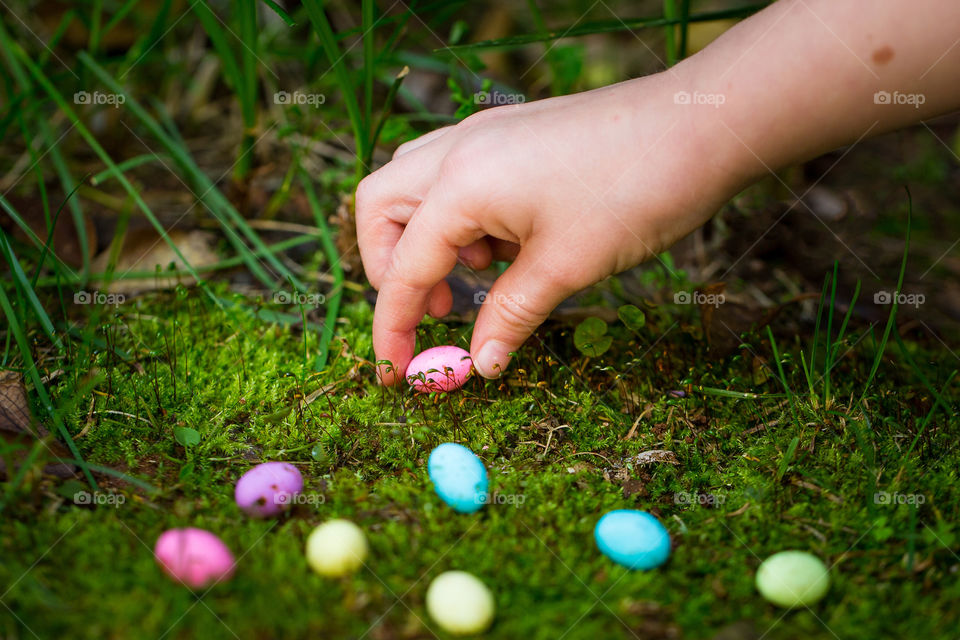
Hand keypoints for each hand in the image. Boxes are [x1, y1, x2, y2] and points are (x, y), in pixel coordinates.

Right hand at [356, 71, 740, 383]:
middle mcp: (459, 150)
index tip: (394, 373)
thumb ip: (510, 315)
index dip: (393, 326)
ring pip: (415, 186)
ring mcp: (486, 135)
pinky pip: (457, 177)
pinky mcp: (512, 134)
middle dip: (390, 265)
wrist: (700, 124)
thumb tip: (479, 363)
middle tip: (436, 307)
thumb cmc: (635, 190)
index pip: (402, 266)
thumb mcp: (565, 266)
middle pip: (381, 207)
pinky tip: (509, 244)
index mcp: (461, 183)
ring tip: (480, 275)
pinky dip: (462, 219)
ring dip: (426, 238)